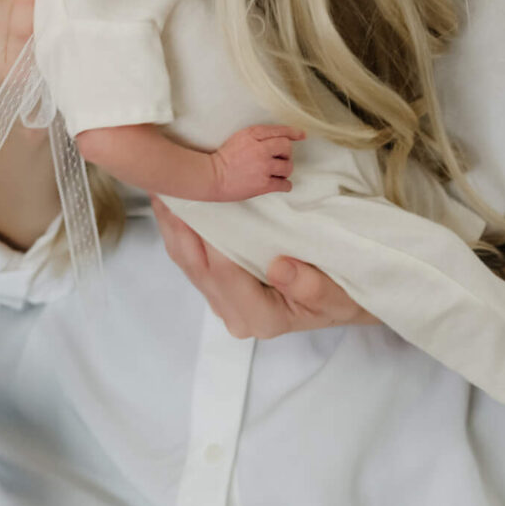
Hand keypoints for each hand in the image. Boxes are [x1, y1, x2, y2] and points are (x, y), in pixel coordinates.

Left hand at [151, 195, 377, 337]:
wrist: (340, 303)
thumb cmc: (340, 298)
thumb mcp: (336, 295)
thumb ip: (310, 286)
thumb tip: (280, 268)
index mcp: (259, 318)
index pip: (224, 273)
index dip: (207, 237)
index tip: (198, 201)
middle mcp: (233, 314)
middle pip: (196, 266)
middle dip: (179, 226)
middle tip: (168, 187)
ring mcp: (222, 302)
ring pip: (187, 262)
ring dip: (174, 226)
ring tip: (164, 189)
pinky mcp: (218, 289)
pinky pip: (192, 259)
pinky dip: (181, 232)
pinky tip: (175, 207)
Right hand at [208, 125, 300, 200]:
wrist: (212, 176)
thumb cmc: (224, 158)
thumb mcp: (240, 138)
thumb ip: (258, 136)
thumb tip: (281, 138)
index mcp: (252, 134)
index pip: (279, 130)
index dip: (293, 132)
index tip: (301, 135)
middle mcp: (260, 149)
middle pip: (287, 147)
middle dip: (286, 153)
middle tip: (279, 158)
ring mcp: (262, 167)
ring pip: (288, 167)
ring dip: (285, 170)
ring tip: (276, 172)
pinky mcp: (263, 184)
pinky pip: (285, 184)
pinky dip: (285, 184)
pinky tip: (279, 183)